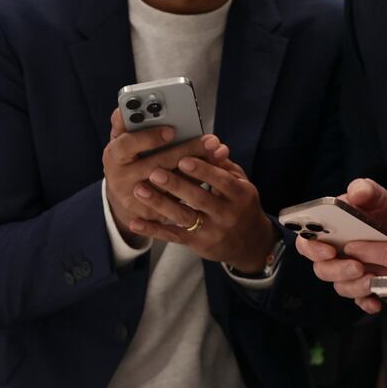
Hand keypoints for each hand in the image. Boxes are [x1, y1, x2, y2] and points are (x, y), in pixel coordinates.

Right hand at [101, 109, 216, 235]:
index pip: (127, 145)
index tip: (171, 130)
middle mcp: (121, 179)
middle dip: (186, 151)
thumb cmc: (128, 158)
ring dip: (198, 169)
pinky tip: (215, 173)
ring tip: (217, 153)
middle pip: (157, 165)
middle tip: (210, 140)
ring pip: (171, 184)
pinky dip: (197, 185)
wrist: (125, 197)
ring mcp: (136, 199)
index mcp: (113, 155)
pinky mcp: (152, 214)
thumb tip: (124, 109)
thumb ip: (126, 123)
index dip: (148, 138)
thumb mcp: (123, 139)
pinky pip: (178, 200)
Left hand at [127, 137, 278, 273]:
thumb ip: (224, 165)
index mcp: (241, 195)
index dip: (203, 171)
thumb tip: (211, 143)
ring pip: (183, 217)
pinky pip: (173, 236)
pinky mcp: (198, 244)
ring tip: (139, 190)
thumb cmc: (241, 204)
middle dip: (176, 185)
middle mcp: (227, 214)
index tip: (183, 159)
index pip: (222, 181)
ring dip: (160, 204)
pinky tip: (135, 222)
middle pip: (199, 198)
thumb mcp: (242, 184)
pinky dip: (153, 229)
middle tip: (154, 171)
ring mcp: (212, 231)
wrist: (251, 243)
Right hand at [293, 178, 386, 312]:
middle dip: (337, 270)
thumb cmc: (378, 210)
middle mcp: (331, 256)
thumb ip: (364, 190)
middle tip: (357, 266)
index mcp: (324, 232)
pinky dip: (366, 302)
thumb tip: (356, 194)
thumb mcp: (374, 195)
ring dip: (353, 286)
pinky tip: (376, 301)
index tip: (328, 249)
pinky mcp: (363, 288)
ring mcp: (346, 274)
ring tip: (371, 279)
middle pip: (322, 269)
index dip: (312, 249)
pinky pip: (360, 301)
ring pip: (340, 287)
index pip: (305, 243)